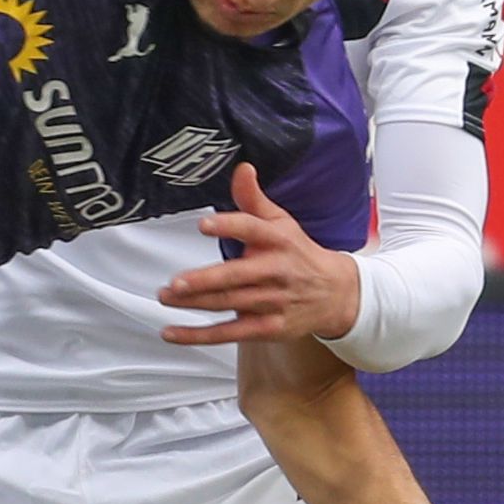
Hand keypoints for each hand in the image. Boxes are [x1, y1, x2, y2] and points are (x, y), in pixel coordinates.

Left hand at [158, 163, 358, 344]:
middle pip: (237, 276)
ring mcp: (272, 302)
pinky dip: (199, 335)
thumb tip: (242, 168)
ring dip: (195, 303)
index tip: (204, 224)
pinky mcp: (267, 328)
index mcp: (278, 241)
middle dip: (205, 281)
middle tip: (175, 282)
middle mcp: (276, 271)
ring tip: (167, 296)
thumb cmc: (299, 254)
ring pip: (230, 303)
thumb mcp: (281, 222)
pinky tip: (172, 333)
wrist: (336, 294)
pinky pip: (229, 333)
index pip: (253, 230)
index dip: (229, 226)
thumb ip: (253, 199)